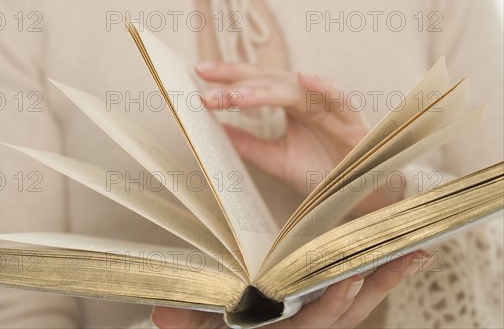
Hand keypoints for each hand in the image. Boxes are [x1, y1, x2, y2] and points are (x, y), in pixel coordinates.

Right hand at [151, 250, 429, 328]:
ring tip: (415, 254)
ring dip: (386, 280)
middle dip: (376, 287)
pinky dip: (376, 280)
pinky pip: (354, 298)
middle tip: (406, 257)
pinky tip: (395, 260)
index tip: (348, 277)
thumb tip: (161, 314)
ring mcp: (317, 322)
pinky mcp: (322, 311)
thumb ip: (185, 324)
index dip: (330, 304)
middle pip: (347, 314)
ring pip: (358, 306)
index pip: (309, 324)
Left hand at [196, 62, 369, 194]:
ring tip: (236, 94)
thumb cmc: (322, 173)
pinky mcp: (351, 121)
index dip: (230, 78)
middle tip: (206, 78)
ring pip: (295, 89)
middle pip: (269, 79)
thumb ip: (248, 144)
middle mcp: (308, 100)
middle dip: (238, 78)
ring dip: (265, 89)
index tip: (200, 73)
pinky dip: (324, 88)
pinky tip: (304, 78)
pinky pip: (339, 99)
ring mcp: (329, 108)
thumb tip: (213, 132)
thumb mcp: (276, 159)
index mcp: (291, 106)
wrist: (359, 196)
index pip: (256, 84)